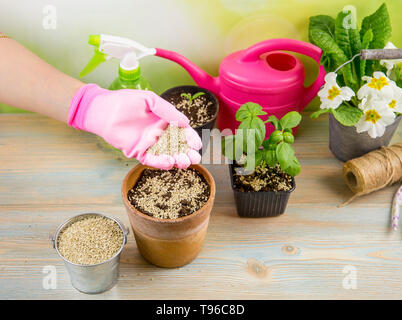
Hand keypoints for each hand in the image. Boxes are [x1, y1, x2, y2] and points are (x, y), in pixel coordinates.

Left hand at [68, 84, 201, 169]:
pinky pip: (152, 160)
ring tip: (183, 161)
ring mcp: (149, 144)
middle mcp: (159, 134)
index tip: (197, 144)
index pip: (182, 132)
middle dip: (187, 153)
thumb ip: (167, 110)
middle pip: (178, 146)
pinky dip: (161, 163)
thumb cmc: (125, 101)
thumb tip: (185, 122)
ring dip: (177, 160)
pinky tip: (169, 162)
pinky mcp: (139, 152)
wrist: (103, 110)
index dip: (191, 138)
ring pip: (167, 155)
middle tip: (194, 157)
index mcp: (165, 121)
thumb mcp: (150, 99)